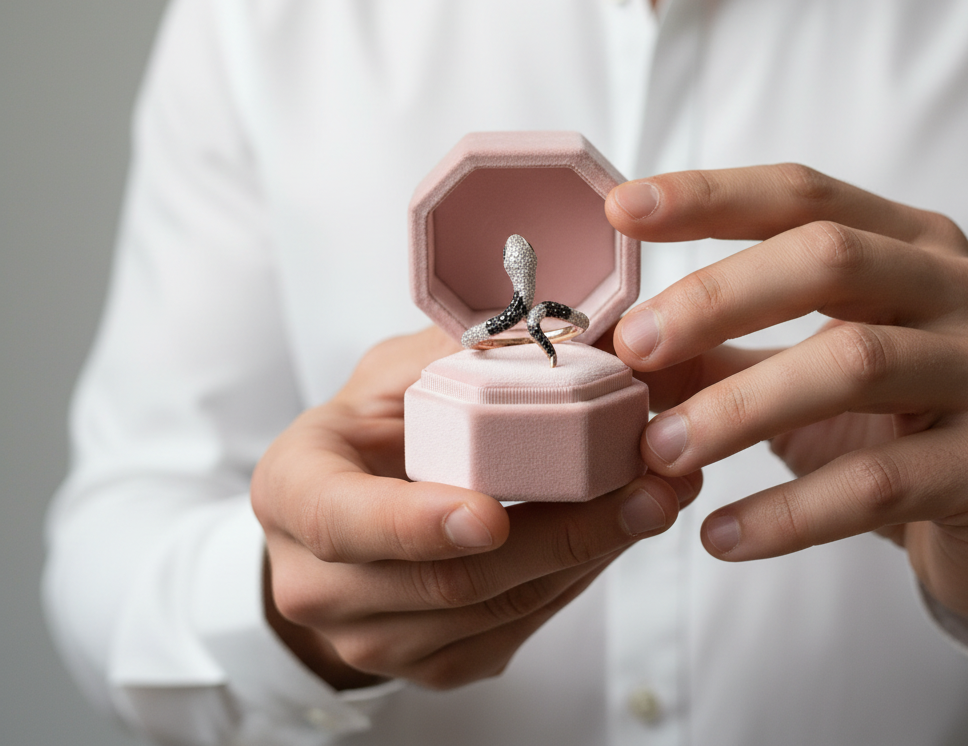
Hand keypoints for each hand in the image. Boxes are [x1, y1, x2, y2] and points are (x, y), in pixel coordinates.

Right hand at [251, 327, 695, 689]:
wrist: (342, 516)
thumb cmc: (369, 431)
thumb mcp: (393, 374)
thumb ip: (457, 353)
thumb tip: (564, 320)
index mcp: (295, 491)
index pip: (343, 519)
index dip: (416, 523)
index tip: (490, 512)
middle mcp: (319, 581)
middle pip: (446, 580)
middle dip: (557, 536)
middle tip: (642, 486)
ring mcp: (373, 636)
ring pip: (497, 610)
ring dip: (588, 555)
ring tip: (657, 498)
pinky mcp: (430, 663)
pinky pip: (516, 629)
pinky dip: (576, 579)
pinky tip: (619, 531)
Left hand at [606, 164, 967, 641]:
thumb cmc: (891, 421)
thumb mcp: (803, 366)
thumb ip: (720, 346)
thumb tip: (619, 345)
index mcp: (908, 242)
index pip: (802, 196)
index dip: (709, 196)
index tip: (622, 210)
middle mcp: (959, 287)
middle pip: (829, 259)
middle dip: (715, 297)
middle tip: (633, 347)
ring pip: (851, 363)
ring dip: (737, 408)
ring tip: (659, 451)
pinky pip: (881, 482)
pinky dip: (789, 511)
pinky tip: (722, 535)